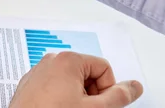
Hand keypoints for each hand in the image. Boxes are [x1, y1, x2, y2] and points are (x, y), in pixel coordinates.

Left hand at [9, 52, 142, 107]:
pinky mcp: (30, 85)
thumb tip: (134, 86)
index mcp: (68, 60)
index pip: (104, 68)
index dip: (107, 90)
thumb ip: (119, 96)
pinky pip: (54, 87)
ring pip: (70, 82)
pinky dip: (61, 100)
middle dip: (92, 94)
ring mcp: (39, 72)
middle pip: (87, 74)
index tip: (100, 106)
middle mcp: (51, 61)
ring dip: (77, 98)